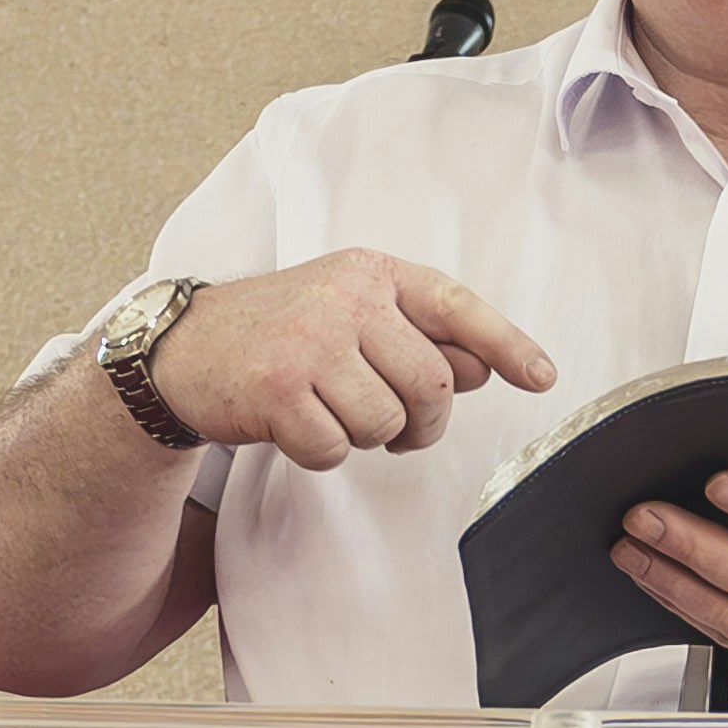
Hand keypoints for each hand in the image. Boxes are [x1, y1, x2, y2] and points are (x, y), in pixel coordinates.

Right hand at [143, 251, 556, 468]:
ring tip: (333, 415)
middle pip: (433, 384)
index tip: (543, 376)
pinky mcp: (277, 389)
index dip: (507, 343)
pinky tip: (295, 426)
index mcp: (370, 273)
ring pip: (386, 423)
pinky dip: (321, 454)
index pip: (455, 305)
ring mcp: (310, 342)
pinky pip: (334, 450)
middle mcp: (344, 298)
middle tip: (399, 428)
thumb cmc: (279, 333)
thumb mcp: (348, 313)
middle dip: (425, 422)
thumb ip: (415, 336)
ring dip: (367, 438)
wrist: (184, 348)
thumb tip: (483, 369)